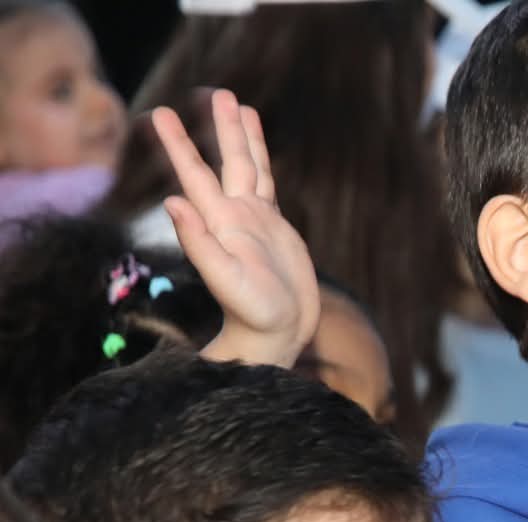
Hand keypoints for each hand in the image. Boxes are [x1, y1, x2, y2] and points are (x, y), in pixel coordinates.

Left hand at [152, 88, 319, 367]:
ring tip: (240, 106)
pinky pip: (269, 187)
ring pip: (249, 168)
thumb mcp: (224, 279)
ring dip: (243, 138)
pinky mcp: (276, 230)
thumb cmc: (251, 313)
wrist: (276, 333)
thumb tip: (172, 201)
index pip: (195, 174)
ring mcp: (256, 221)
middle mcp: (235, 215)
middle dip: (220, 128)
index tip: (160, 114)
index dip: (179, 144)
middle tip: (216, 92)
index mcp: (220, 222)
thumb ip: (198, 243)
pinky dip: (263, 165)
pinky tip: (258, 154)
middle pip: (227, 161)